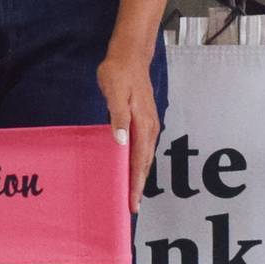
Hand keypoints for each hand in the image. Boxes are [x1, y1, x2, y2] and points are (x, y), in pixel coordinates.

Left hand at [97, 46, 160, 211]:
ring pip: (145, 157)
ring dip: (139, 177)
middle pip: (145, 164)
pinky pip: (143, 149)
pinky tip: (131, 169)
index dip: (135, 184)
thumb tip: (121, 142)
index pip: (139, 161)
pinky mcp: (145, 121)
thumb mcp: (114, 92)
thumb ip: (118, 117)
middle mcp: (150, 128)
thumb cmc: (119, 72)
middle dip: (138, 187)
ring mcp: (149, 125)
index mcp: (142, 124)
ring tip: (132, 194)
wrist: (130, 55)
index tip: (132, 203)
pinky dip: (138, 163)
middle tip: (131, 208)